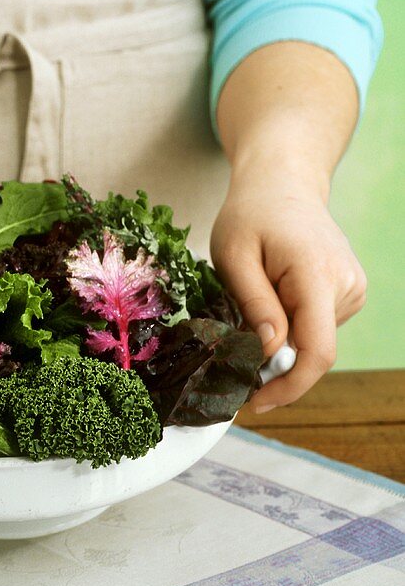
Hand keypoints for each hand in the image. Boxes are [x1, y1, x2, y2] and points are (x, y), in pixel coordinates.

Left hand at [210, 168, 366, 412]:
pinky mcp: (348, 292)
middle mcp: (345, 284)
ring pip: (311, 339)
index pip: (316, 351)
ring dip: (279, 336)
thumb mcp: (233, 255)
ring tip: (255, 292)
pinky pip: (316, 325)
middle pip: (311, 349)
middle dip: (273, 361)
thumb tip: (271, 351)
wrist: (282, 183)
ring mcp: (352, 289)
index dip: (288, 385)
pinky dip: (291, 323)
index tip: (254, 402)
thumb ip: (253, 303)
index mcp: (317, 274)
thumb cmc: (251, 214)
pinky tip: (274, 290)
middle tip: (232, 350)